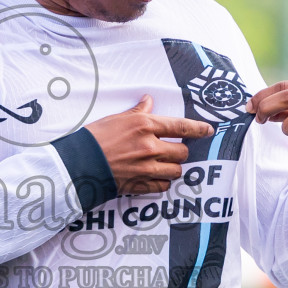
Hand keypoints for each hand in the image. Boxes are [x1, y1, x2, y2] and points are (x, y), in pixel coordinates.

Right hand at [84, 95, 213, 194]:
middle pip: (182, 151)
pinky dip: (162, 182)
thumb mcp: (116, 118)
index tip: (209, 130)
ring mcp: (145, 168)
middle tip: (173, 149)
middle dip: (181, 150)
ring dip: (173, 167)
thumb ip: (137, 112)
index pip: (181, 126)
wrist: (78, 163)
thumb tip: (149, 101)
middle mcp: (149, 147)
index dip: (199, 128)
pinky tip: (156, 177)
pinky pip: (162, 186)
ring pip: (176, 170)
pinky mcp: (139, 184)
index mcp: (144, 126)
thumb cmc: (94, 138)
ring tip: (164, 164)